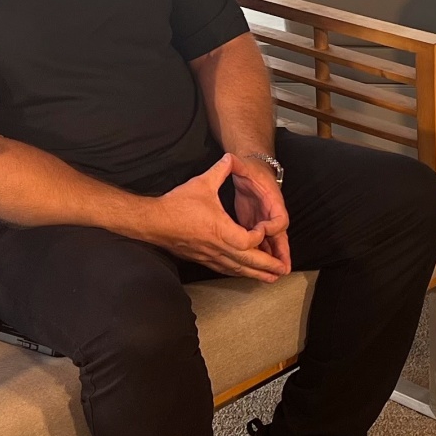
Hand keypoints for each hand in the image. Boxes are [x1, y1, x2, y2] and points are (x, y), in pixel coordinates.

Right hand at [147, 155, 287, 282]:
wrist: (152, 222)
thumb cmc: (177, 205)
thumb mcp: (202, 183)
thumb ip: (220, 170)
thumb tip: (230, 157)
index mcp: (221, 230)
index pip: (249, 241)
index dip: (260, 237)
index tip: (264, 229)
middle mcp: (217, 247)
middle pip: (248, 261)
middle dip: (267, 266)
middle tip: (282, 271)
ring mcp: (209, 255)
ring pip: (237, 269)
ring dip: (255, 274)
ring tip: (270, 278)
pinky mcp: (202, 258)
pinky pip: (224, 269)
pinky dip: (238, 272)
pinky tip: (243, 273)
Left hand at [230, 154, 290, 273]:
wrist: (256, 170)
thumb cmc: (251, 170)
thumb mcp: (243, 166)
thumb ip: (236, 164)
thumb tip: (231, 159)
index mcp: (273, 201)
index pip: (280, 219)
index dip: (272, 226)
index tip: (262, 231)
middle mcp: (273, 214)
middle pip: (280, 237)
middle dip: (281, 253)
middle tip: (283, 268)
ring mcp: (267, 221)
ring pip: (273, 244)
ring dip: (273, 259)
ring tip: (274, 276)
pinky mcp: (258, 226)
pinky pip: (262, 244)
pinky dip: (261, 255)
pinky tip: (258, 268)